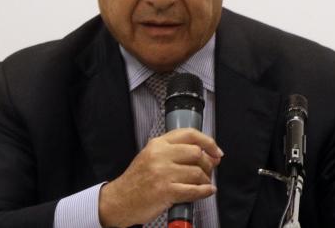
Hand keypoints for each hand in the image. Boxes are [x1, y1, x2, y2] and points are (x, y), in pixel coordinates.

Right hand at [98, 128, 222, 226]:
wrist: (118, 201)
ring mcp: (162, 173)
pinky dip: (204, 191)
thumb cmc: (137, 181)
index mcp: (157, 144)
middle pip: (197, 153)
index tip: (216, 150)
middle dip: (208, 163)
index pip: (190, 134)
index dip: (208, 142)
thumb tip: (207, 153)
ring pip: (197, 172)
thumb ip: (175, 151)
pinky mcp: (165, 191)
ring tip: (203, 184)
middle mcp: (159, 156)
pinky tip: (206, 191)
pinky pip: (194, 190)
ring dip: (205, 180)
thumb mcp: (151, 157)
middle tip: (209, 170)